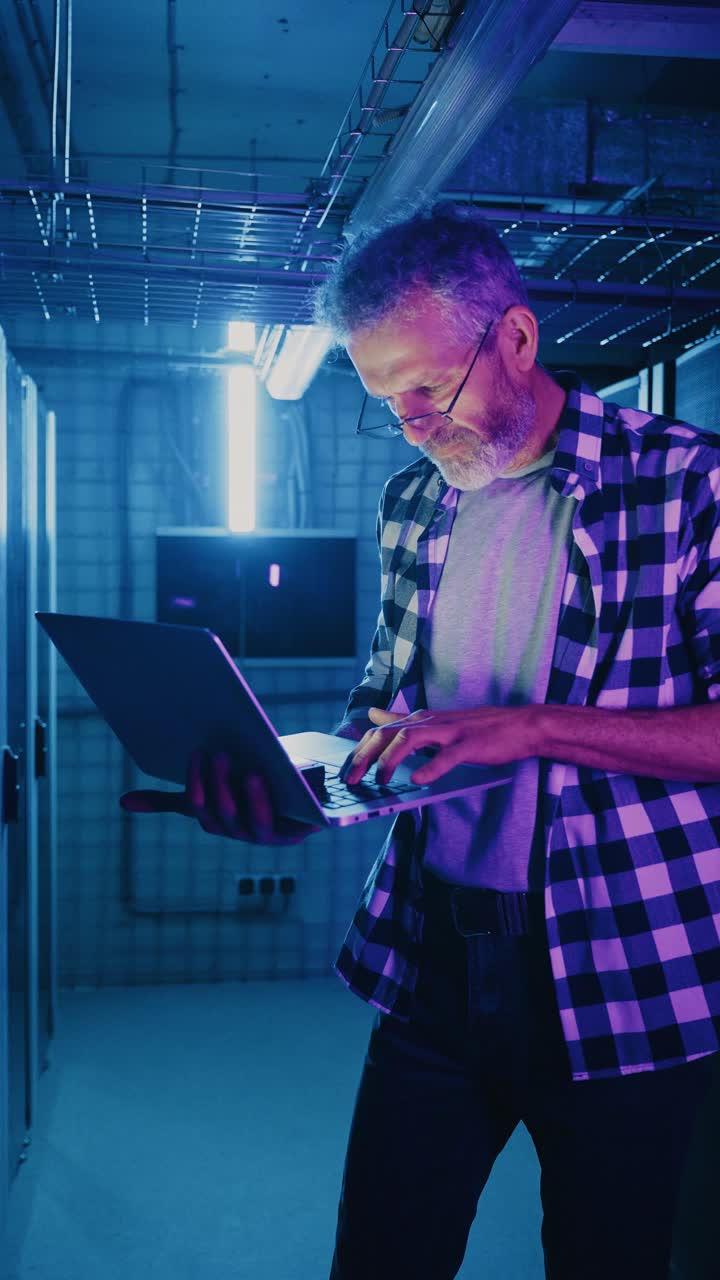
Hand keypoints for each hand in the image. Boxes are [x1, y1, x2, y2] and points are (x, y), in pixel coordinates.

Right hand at [119, 750, 321, 844]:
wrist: (302, 786)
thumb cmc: (249, 783)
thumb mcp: (211, 785)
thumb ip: (172, 798)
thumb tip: (122, 803)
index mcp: (218, 821)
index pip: (201, 808)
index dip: (197, 784)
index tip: (197, 753)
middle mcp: (241, 832)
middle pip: (226, 814)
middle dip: (221, 785)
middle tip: (221, 754)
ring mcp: (271, 836)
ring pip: (255, 824)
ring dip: (252, 799)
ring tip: (251, 772)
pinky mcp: (300, 833)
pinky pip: (290, 826)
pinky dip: (288, 811)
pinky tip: (288, 791)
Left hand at [341, 705, 540, 785]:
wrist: (519, 726)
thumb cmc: (476, 728)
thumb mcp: (434, 721)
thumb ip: (402, 719)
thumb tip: (373, 715)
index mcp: (420, 720)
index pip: (380, 732)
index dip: (358, 750)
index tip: (343, 771)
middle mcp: (430, 722)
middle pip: (388, 734)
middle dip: (364, 756)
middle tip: (350, 779)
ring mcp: (450, 732)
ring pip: (410, 740)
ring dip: (390, 760)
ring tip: (380, 779)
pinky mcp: (469, 745)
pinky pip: (447, 756)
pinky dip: (431, 768)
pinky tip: (418, 780)